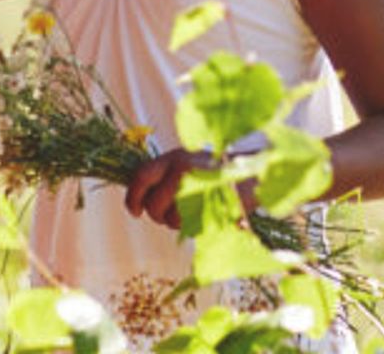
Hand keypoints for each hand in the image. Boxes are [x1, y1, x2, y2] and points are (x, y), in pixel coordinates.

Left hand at [123, 149, 257, 230]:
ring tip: (190, 210)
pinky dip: (192, 226)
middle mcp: (182, 170)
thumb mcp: (186, 162)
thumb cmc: (213, 172)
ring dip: (176, 222)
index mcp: (174, 157)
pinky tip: (202, 214)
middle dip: (157, 215)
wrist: (251, 174)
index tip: (134, 210)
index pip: (141, 176)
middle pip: (154, 204)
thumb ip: (163, 175)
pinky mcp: (208, 206)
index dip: (133, 197)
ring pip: (170, 219)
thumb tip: (139, 197)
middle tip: (167, 214)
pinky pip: (189, 226)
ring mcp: (196, 189)